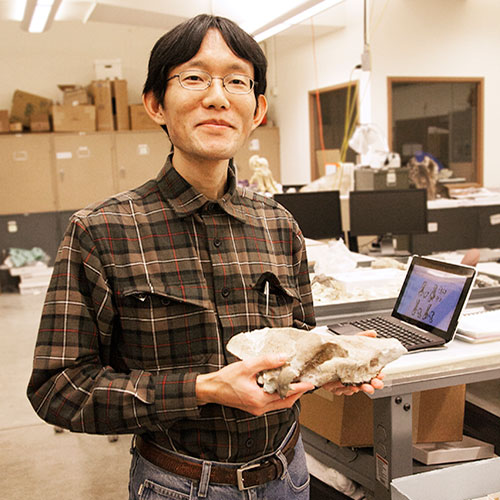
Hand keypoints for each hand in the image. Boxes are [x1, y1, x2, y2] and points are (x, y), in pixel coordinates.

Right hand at [196, 355, 314, 415]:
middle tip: (306, 383)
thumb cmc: (225, 379)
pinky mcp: (254, 408)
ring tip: (295, 383)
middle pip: (286, 403)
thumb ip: (266, 362)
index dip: (300, 388)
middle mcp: (260, 408)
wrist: (211, 390)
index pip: (286, 394)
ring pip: (280, 404)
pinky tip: (279, 386)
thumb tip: (283, 358)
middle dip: (297, 393)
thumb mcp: (246, 366)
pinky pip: (272, 404)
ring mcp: (257, 409)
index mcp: (259, 399)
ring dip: (289, 395)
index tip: (310, 383)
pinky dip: (279, 396)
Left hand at [322, 329, 383, 395]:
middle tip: (374, 384)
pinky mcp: (334, 386)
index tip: (381, 376)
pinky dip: (343, 389)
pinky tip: (346, 387)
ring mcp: (344, 383)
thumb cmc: (338, 350)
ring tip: (358, 386)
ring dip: (357, 388)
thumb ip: (362, 337)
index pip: (373, 375)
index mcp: (360, 369)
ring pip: (354, 389)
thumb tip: (373, 333)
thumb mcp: (351, 342)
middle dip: (371, 385)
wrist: (321, 355)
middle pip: (366, 384)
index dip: (378, 377)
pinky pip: (340, 391)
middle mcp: (353, 377)